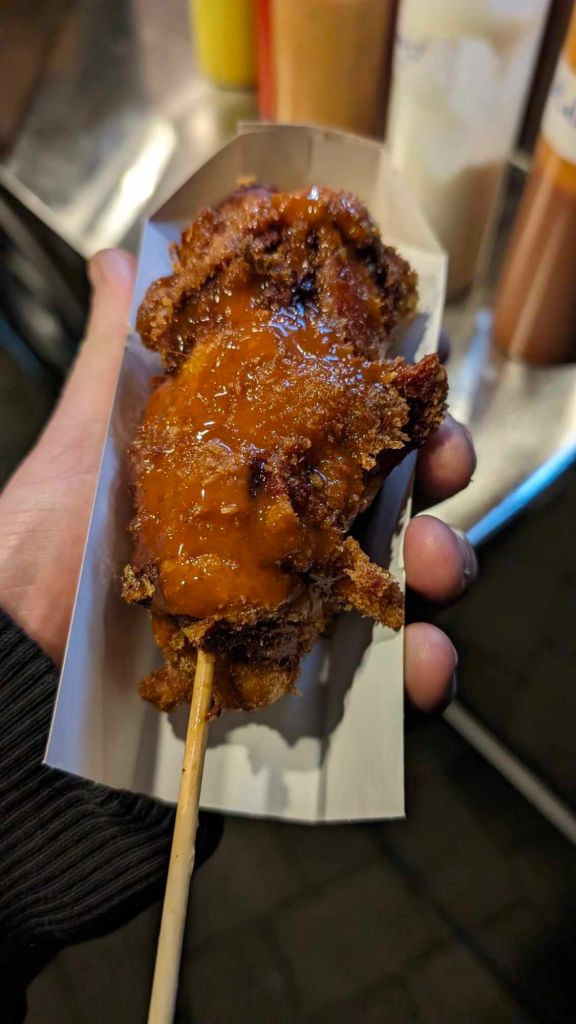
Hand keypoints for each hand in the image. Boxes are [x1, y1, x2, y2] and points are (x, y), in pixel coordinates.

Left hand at [0, 249, 476, 711]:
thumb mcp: (96, 424)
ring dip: (447, 571)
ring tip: (441, 569)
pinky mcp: (295, 668)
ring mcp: (299, 602)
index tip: (430, 397)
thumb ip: (118, 346)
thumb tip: (113, 255)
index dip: (411, 414)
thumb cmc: (58, 524)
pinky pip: (379, 678)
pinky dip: (420, 672)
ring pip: (408, 586)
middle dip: (444, 481)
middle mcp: (294, 532)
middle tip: (446, 472)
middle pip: (401, 505)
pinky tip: (426, 664)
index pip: (361, 431)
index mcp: (265, 469)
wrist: (20, 632)